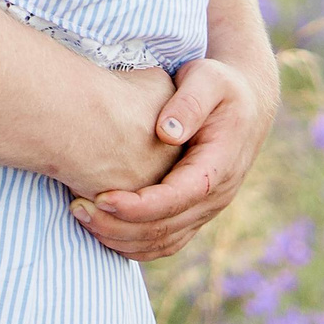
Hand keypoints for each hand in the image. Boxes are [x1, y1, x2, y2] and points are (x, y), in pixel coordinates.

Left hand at [69, 57, 272, 261]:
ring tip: (81, 219)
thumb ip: (190, 102)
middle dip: (118, 224)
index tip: (101, 198)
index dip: (139, 205)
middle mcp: (216, 196)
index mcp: (219, 166)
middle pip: (165, 228)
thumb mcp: (209, 79)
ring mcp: (206, 209)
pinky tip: (101, 229)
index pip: (178, 198)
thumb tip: (166, 132)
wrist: (246, 102)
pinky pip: (165, 242)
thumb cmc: (220, 85)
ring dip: (121, 238)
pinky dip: (133, 244)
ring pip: (163, 242)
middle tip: (77, 209)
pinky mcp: (194, 213)